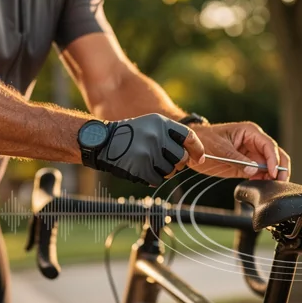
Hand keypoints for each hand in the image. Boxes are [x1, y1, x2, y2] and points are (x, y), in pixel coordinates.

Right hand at [88, 114, 204, 185]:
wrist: (102, 142)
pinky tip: (141, 170)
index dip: (197, 149)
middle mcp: (157, 135)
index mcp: (161, 123)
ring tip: (146, 163)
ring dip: (162, 171)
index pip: (188, 136)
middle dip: (176, 164)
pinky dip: (151, 179)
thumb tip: (192, 156)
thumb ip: (170, 137)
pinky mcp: (141, 167)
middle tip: (164, 162)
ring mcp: (149, 152)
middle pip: (181, 158)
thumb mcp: (149, 126)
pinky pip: (157, 179)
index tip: (199, 159)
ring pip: (170, 171)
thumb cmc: (129, 136)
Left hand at [189, 122, 290, 180]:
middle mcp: (254, 142)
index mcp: (250, 132)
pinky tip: (260, 185)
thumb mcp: (219, 149)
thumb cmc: (204, 140)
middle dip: (281, 168)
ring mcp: (252, 154)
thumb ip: (237, 159)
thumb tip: (253, 170)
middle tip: (281, 182)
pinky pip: (260, 172)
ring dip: (273, 176)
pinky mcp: (247, 164)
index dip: (274, 160)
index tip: (273, 173)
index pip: (269, 145)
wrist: (192, 146)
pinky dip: (263, 180)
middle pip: (276, 155)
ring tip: (270, 186)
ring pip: (271, 165)